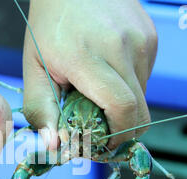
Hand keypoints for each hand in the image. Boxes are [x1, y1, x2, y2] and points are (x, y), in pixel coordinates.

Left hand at [23, 0, 156, 148]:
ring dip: (123, 106)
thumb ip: (41, 108)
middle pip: (139, 111)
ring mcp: (142, 41)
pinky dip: (129, 85)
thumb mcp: (34, 67)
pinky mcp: (151, 37)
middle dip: (122, 130)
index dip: (117, 136)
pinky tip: (109, 72)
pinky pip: (145, 77)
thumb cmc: (49, 24)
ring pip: (143, 96)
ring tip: (98, 93)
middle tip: (100, 131)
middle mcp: (123, 48)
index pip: (122, 109)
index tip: (101, 145)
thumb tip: (55, 145)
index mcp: (88, 57)